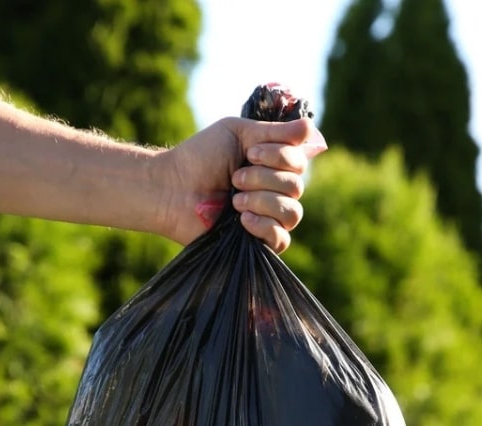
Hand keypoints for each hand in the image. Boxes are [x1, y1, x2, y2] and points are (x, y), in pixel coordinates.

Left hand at [156, 116, 327, 252]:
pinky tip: (242, 220)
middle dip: (264, 179)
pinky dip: (264, 226)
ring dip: (262, 201)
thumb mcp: (237, 133)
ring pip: (292, 213)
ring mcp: (268, 218)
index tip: (250, 153)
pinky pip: (281, 239)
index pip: (299, 161)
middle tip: (234, 178)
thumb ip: (274, 132)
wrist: (171, 188)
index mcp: (273, 165)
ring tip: (234, 200)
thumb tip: (309, 125)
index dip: (279, 156)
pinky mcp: (258, 243)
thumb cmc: (199, 158)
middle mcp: (275, 191)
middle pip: (296, 186)